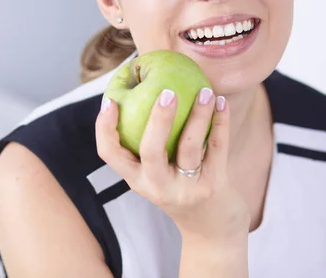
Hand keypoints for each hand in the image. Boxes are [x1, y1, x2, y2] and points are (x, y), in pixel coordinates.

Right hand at [96, 88, 249, 242]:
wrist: (213, 233)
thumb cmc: (181, 191)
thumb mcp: (158, 176)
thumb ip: (150, 146)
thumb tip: (144, 94)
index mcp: (138, 180)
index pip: (110, 154)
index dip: (104, 128)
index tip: (110, 101)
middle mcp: (158, 186)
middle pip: (151, 151)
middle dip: (158, 119)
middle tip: (167, 92)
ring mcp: (187, 188)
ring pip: (190, 146)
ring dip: (199, 115)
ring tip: (205, 91)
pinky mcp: (213, 186)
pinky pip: (217, 148)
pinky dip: (221, 122)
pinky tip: (222, 103)